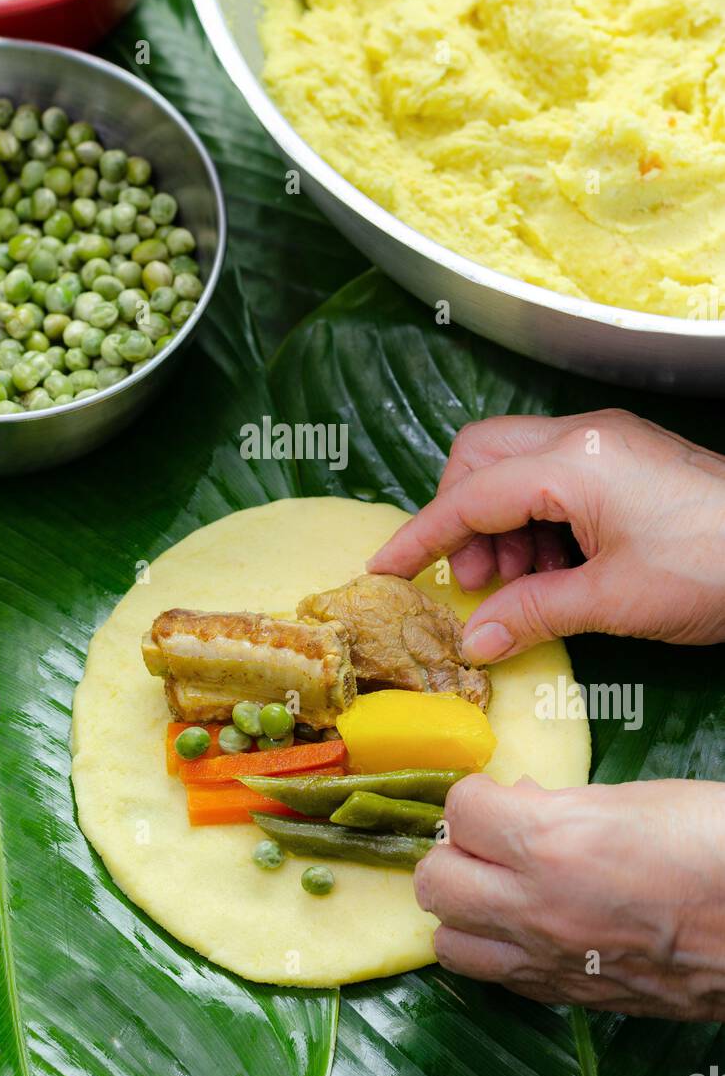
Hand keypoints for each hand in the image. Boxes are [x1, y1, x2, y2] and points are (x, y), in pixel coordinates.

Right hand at [368, 409, 724, 663]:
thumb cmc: (712, 571)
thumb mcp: (613, 602)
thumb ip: (531, 612)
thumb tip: (472, 640)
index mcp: (572, 461)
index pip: (470, 497)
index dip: (421, 536)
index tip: (383, 569)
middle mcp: (581, 435)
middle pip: (481, 456)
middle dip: (461, 516)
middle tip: (475, 582)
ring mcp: (606, 440)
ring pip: (514, 465)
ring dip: (500, 526)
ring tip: (520, 587)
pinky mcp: (625, 455)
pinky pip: (553, 475)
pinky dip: (537, 522)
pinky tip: (556, 571)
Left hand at [415, 774, 724, 1019]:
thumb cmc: (711, 843)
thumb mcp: (630, 799)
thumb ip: (557, 804)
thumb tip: (515, 800)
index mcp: (549, 843)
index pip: (459, 810)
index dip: (476, 796)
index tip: (498, 796)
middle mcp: (536, 909)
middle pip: (435, 881)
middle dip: (454, 853)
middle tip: (489, 842)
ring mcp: (551, 962)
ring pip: (450, 943)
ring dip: (465, 910)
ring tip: (498, 888)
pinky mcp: (572, 998)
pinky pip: (499, 979)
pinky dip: (499, 951)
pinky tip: (530, 927)